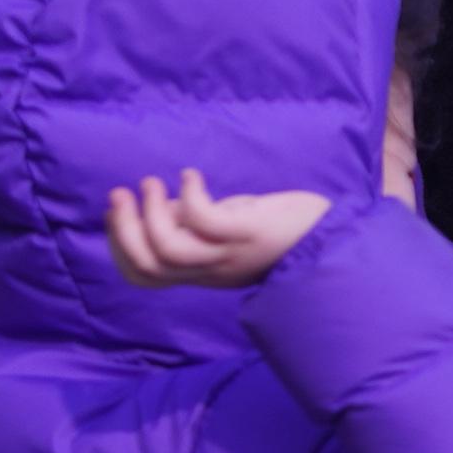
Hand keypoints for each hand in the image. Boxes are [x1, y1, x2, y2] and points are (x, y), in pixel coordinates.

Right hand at [105, 169, 328, 287]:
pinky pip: (204, 221)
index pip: (144, 277)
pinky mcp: (249, 233)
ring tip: (153, 183)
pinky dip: (189, 196)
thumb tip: (155, 205)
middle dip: (124, 229)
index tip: (117, 212)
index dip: (119, 247)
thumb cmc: (278, 227)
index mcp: (203, 271)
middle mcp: (213, 269)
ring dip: (150, 212)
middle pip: (149, 264)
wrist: (335, 236)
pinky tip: (192, 176)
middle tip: (121, 193)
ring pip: (169, 248)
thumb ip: (192, 226)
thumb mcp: (227, 231)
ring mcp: (231, 253)